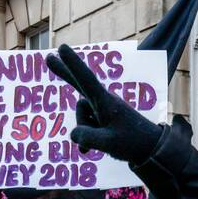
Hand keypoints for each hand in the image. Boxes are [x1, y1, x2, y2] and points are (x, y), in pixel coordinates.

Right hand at [45, 44, 165, 165]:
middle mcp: (101, 101)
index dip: (73, 64)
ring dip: (85, 132)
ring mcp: (100, 110)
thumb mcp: (109, 144)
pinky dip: (85, 139)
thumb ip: (87, 138)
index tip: (62, 47)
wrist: (149, 149)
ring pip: (81, 119)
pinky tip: (88, 151)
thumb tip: (72, 134)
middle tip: (48, 57)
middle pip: (78, 88)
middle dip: (64, 73)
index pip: (86, 79)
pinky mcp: (101, 119)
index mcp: (105, 101)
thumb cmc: (132, 143)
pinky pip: (85, 127)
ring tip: (103, 142)